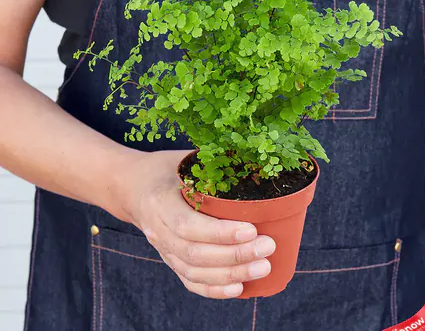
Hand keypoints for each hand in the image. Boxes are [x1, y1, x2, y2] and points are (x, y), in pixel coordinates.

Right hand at [118, 150, 275, 298]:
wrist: (132, 187)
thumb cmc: (165, 169)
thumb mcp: (183, 159)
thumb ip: (212, 164)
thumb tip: (255, 163)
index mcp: (159, 201)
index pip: (188, 225)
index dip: (220, 233)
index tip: (251, 229)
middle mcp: (157, 230)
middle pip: (195, 253)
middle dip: (235, 255)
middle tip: (267, 247)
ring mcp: (162, 249)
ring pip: (194, 271)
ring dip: (231, 274)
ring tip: (263, 267)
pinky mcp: (169, 259)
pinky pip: (190, 281)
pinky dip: (214, 289)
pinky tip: (239, 288)